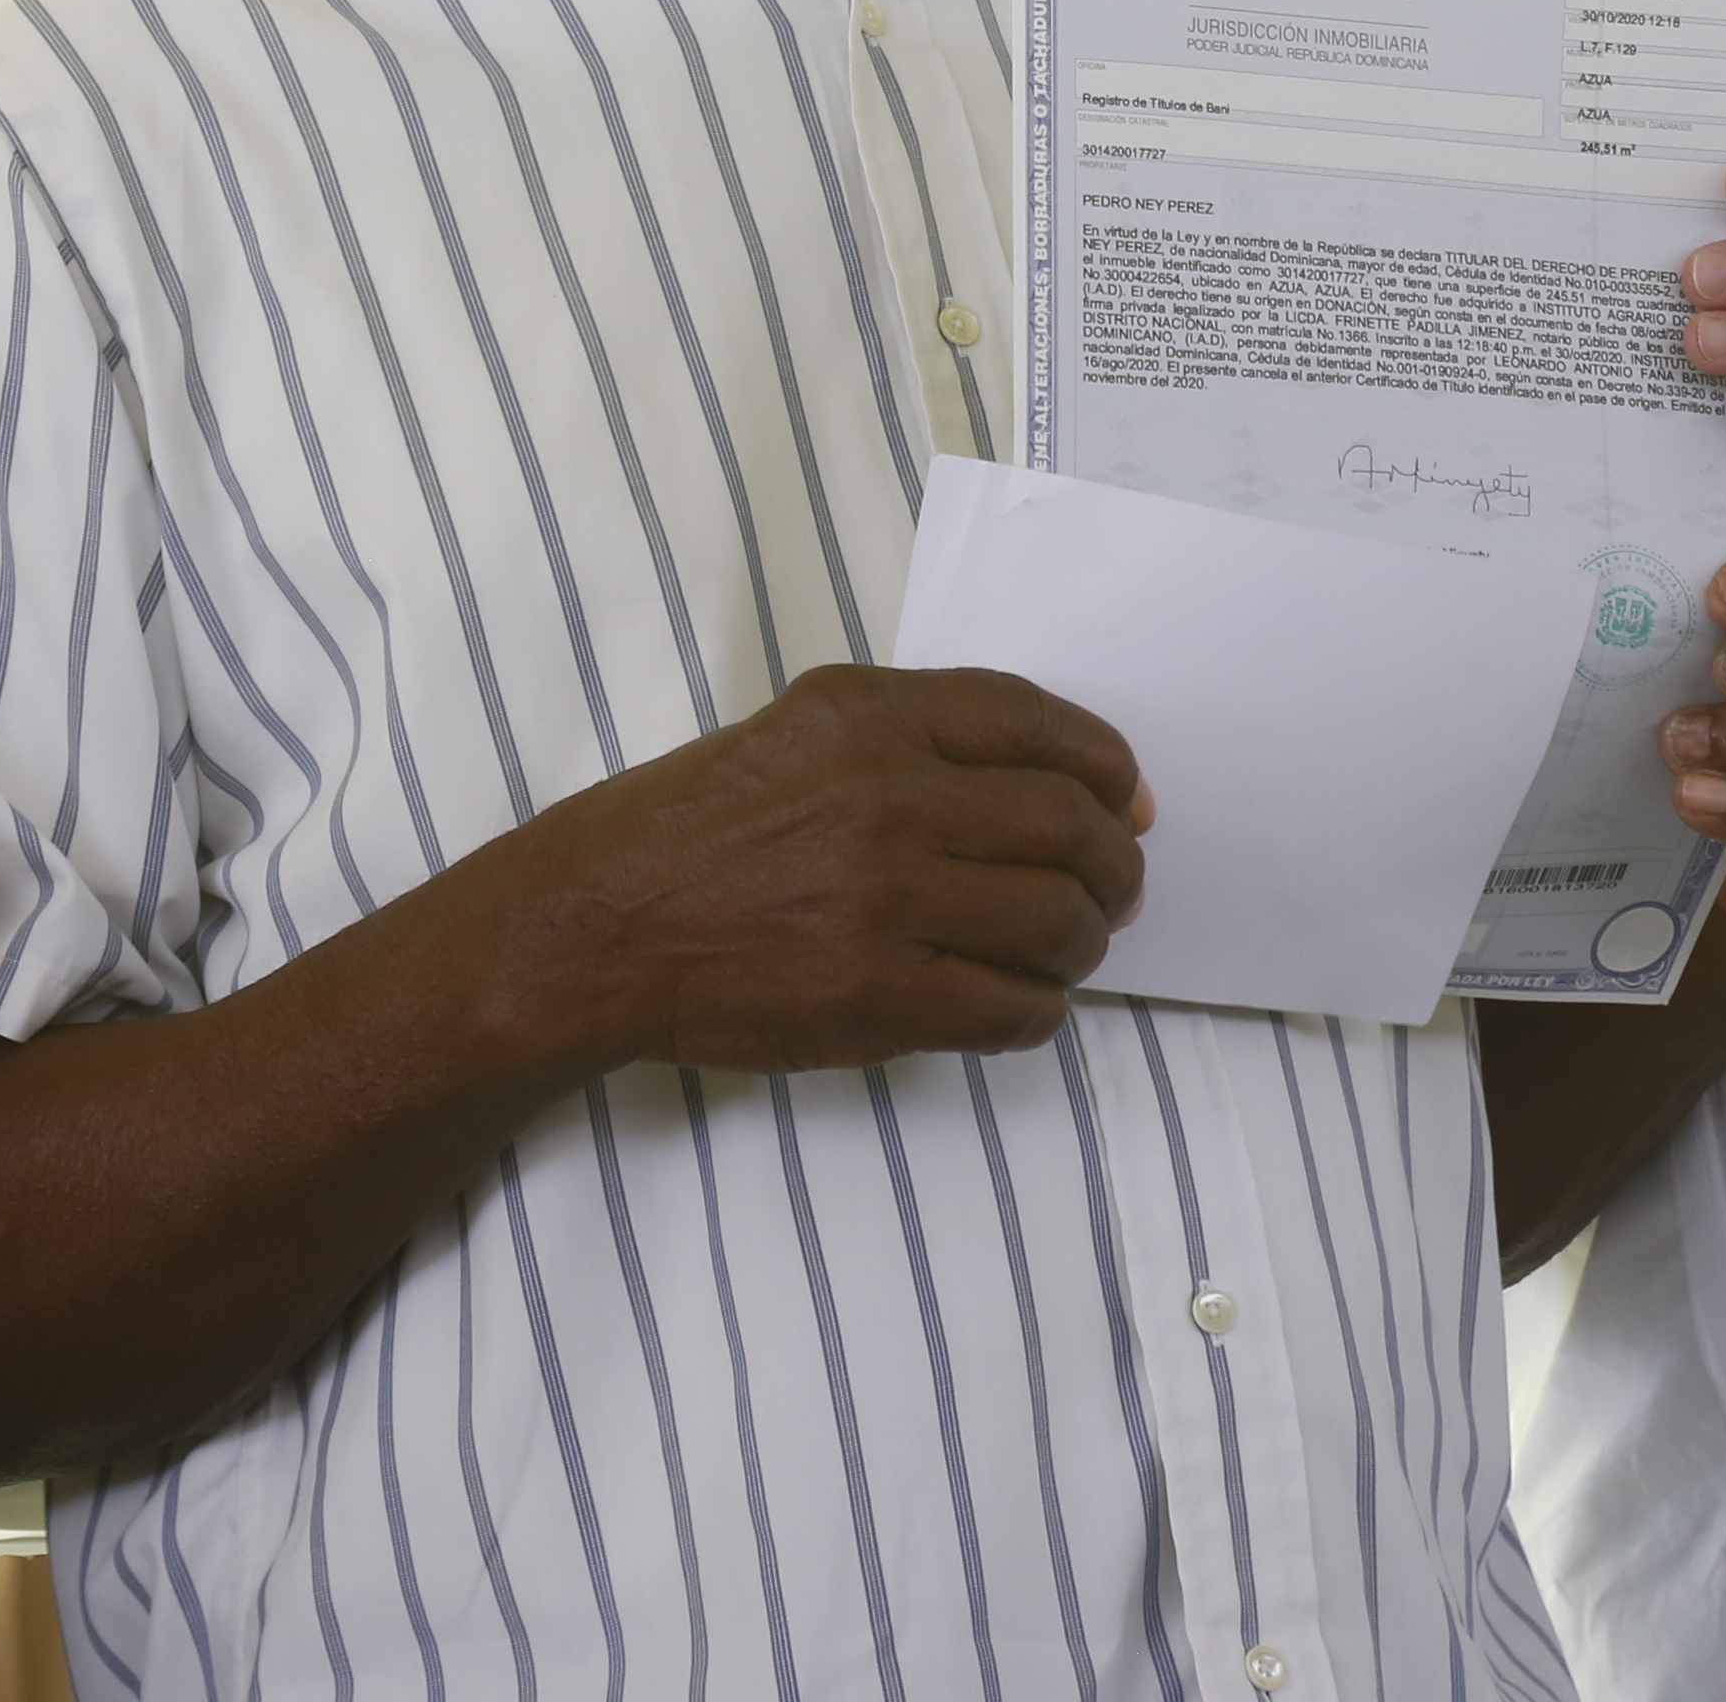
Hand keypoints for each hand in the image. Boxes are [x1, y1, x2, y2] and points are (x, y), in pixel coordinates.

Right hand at [467, 666, 1151, 1074]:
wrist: (597, 928)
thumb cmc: (687, 829)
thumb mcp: (795, 731)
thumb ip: (912, 741)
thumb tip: (1054, 787)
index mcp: (870, 715)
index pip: (1039, 724)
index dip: (1107, 765)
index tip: (1128, 798)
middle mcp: (891, 796)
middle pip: (1070, 827)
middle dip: (1115, 864)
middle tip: (1113, 889)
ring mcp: (890, 899)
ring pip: (1059, 922)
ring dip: (1084, 942)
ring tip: (1065, 950)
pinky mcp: (882, 995)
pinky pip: (1014, 1008)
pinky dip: (1039, 1010)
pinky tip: (1017, 1002)